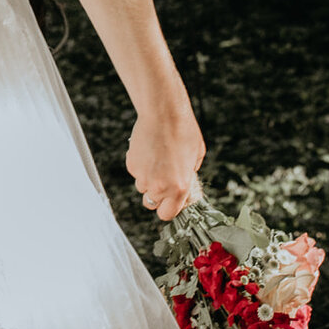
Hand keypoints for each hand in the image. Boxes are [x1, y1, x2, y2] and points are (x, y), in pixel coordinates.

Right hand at [127, 100, 206, 221]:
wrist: (164, 113)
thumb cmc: (183, 131)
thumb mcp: (196, 157)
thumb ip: (188, 175)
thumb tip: (183, 181)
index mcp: (179, 188)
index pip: (167, 214)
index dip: (167, 208)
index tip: (169, 201)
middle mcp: (160, 186)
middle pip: (152, 203)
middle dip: (157, 193)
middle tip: (163, 177)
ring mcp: (143, 176)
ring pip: (142, 187)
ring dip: (148, 179)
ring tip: (157, 160)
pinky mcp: (132, 165)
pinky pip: (136, 172)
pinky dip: (140, 165)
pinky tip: (149, 151)